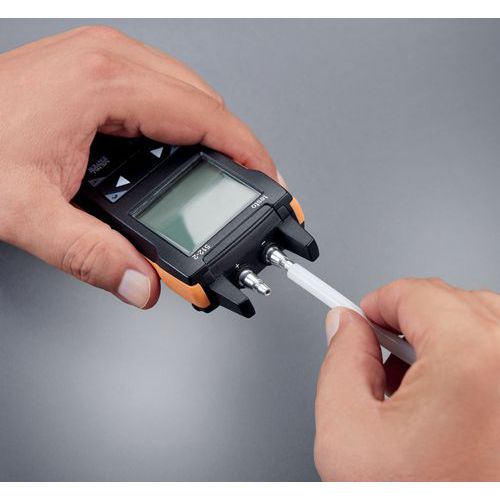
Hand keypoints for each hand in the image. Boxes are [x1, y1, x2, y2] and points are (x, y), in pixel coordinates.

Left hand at [0, 26, 277, 307]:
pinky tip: (177, 151)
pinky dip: (180, 122)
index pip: (205, 116)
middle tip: (249, 182)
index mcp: (105, 85)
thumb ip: (92, 255)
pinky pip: (160, 90)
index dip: (246, 150)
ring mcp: (103, 58)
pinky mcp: (96, 67)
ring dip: (208, 132)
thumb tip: (141, 283)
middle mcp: (110, 59)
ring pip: (185, 92)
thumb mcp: (28, 213)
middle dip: (234, 143)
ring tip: (220, 172)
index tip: (268, 177)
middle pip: (204, 100)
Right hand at [315, 278, 499, 480]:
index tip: (362, 319)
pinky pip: (498, 351)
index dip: (376, 303)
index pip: (415, 292)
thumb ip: (338, 362)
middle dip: (406, 324)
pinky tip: (447, 400)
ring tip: (415, 390)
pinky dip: (469, 359)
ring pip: (479, 322)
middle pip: (449, 301)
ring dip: (439, 341)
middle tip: (383, 361)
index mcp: (472, 361)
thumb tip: (344, 326)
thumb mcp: (348, 435)